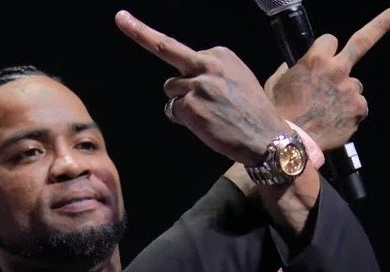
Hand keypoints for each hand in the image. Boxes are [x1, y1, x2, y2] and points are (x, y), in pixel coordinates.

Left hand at [115, 10, 289, 164]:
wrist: (267, 137)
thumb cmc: (252, 112)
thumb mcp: (239, 79)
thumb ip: (213, 71)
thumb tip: (185, 77)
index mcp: (221, 54)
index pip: (188, 55)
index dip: (183, 67)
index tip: (132, 21)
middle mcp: (208, 64)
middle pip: (169, 55)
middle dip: (142, 35)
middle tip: (122, 18)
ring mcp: (197, 85)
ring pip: (171, 89)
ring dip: (182, 104)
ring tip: (209, 115)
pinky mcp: (190, 106)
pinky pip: (173, 110)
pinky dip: (184, 120)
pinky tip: (206, 125)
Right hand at [264, 8, 389, 149]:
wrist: (290, 143)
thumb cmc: (279, 114)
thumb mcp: (276, 84)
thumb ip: (287, 71)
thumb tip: (289, 67)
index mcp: (315, 60)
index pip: (330, 40)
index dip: (326, 49)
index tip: (325, 54)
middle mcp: (337, 70)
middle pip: (362, 41)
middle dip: (381, 24)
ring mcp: (350, 90)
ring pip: (354, 86)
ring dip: (346, 95)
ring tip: (327, 112)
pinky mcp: (359, 109)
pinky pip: (358, 108)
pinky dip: (350, 114)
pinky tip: (335, 122)